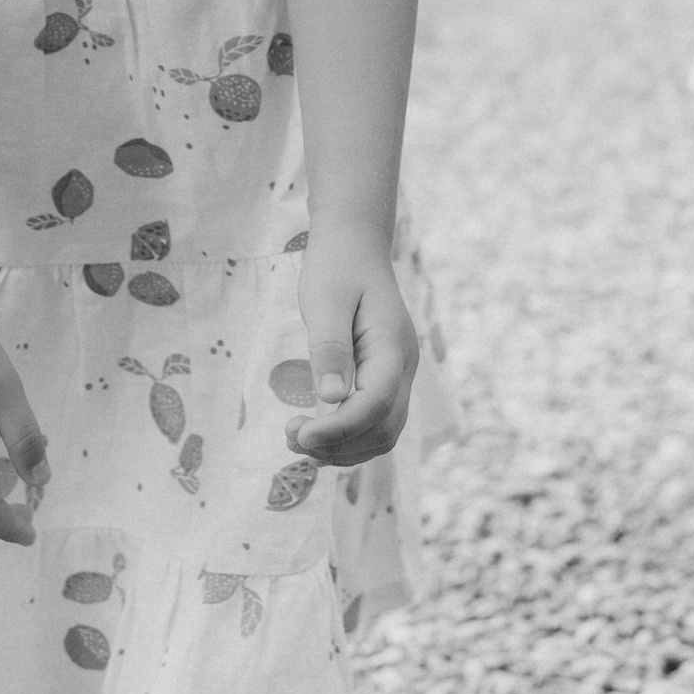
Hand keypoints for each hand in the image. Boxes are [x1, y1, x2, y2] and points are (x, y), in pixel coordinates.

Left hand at [287, 230, 418, 465]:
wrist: (355, 246)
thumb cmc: (337, 267)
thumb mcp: (325, 302)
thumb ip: (329, 349)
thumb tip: (331, 400)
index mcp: (392, 348)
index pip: (374, 406)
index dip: (338, 430)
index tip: (298, 435)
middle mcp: (403, 368)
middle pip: (383, 429)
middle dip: (338, 445)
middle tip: (290, 437)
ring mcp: (398, 375)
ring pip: (382, 433)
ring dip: (342, 447)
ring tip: (296, 438)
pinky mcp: (384, 379)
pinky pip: (374, 421)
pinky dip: (347, 437)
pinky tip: (314, 431)